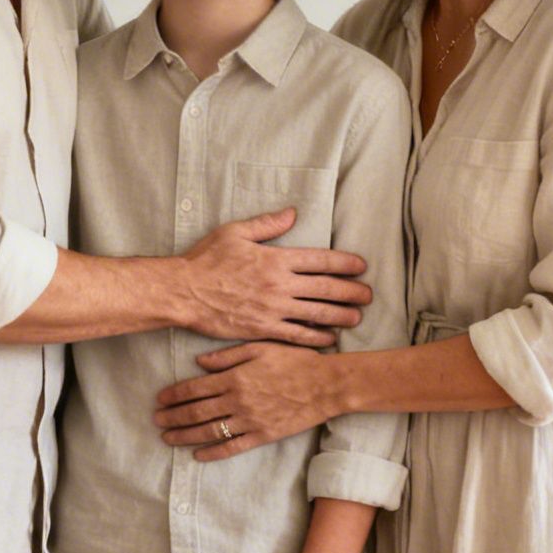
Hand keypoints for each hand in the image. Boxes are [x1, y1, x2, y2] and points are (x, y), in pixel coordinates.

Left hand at [156, 341, 335, 462]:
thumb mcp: (260, 348)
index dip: (174, 395)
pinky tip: (197, 455)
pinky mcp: (262, 436)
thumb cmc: (294, 361)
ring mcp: (249, 421)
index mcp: (234, 377)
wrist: (325, 385)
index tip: (159, 399)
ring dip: (185, 435)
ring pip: (209, 431)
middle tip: (156, 420)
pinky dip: (212, 453)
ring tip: (168, 438)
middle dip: (172, 417)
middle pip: (196, 412)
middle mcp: (237, 400)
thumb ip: (227, 356)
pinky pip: (232, 447)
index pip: (195, 388)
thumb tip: (199, 362)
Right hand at [179, 208, 370, 347]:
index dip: (345, 263)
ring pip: (317, 314)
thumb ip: (267, 224)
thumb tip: (292, 213)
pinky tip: (329, 338)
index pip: (320, 260)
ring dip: (340, 316)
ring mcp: (273, 309)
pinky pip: (297, 335)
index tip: (361, 266)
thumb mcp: (235, 232)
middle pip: (326, 288)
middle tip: (368, 295)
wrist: (183, 292)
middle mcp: (280, 285)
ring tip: (357, 318)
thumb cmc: (206, 260)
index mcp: (276, 258)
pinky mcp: (263, 329)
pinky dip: (316, 337)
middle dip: (351, 291)